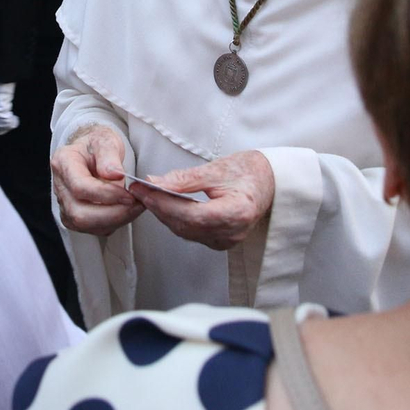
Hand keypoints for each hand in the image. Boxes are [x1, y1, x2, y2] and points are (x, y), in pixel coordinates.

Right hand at [51, 125, 143, 236]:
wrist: (92, 152)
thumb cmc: (97, 145)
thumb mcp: (105, 140)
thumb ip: (109, 155)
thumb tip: (114, 175)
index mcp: (63, 163)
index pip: (81, 187)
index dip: (107, 195)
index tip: (128, 194)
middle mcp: (60, 186)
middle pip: (80, 214)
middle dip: (113, 214)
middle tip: (136, 204)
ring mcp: (65, 204)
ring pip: (86, 225)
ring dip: (116, 220)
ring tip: (135, 206)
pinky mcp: (74, 217)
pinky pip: (94, 229)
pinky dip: (114, 223)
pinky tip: (126, 210)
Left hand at [127, 150, 273, 250]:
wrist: (272, 182)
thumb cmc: (250, 171)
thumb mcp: (218, 169)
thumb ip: (185, 179)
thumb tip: (154, 182)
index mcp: (236, 213)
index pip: (190, 214)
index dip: (163, 203)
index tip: (142, 189)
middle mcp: (231, 233)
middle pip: (185, 225)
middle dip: (158, 207)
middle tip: (137, 189)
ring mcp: (226, 240)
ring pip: (185, 231)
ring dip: (164, 214)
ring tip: (146, 194)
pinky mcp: (221, 240)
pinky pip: (192, 233)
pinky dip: (175, 219)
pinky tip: (163, 205)